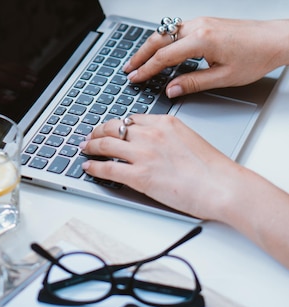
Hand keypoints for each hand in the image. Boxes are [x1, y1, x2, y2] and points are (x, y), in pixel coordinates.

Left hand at [81, 114, 288, 267]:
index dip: (115, 125)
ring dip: (91, 146)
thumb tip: (153, 146)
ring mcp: (143, 155)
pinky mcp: (140, 177)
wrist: (222, 186)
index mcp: (165, 123)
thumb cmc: (213, 169)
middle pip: (113, 128)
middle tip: (90, 136)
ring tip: (84, 149)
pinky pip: (107, 169)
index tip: (109, 129)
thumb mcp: (189, 140)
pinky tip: (89, 168)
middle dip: (97, 132)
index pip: (131, 119)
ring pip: (105, 144)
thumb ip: (168, 138)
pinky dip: (94, 167)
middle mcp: (151, 134)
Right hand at [123, 17, 288, 97]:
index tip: (134, 78)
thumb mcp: (224, 77)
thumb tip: (171, 89)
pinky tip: (160, 49)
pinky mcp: (205, 22)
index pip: (164, 56)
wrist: (275, 39)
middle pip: (158, 39)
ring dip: (150, 46)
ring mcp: (201, 21)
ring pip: (165, 32)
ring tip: (139, 60)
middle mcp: (198, 26)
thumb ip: (193, 83)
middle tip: (128, 68)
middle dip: (140, 55)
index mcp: (202, 40)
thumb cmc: (256, 56)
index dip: (146, 69)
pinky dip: (163, 40)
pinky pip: (176, 29)